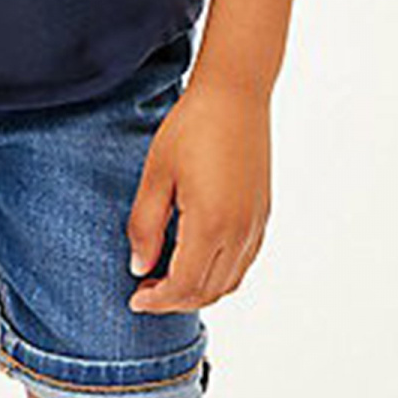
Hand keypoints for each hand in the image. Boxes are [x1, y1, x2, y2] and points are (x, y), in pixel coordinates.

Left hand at [125, 75, 272, 313]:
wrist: (235, 95)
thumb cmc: (191, 128)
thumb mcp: (156, 176)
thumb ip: (145, 227)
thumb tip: (140, 268)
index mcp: (211, 224)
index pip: (184, 286)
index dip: (157, 301)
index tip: (135, 299)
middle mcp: (240, 231)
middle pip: (207, 291)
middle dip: (174, 301)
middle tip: (146, 290)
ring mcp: (256, 224)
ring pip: (229, 282)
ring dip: (198, 290)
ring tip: (167, 278)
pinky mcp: (263, 214)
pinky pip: (244, 262)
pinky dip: (219, 274)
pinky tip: (196, 259)